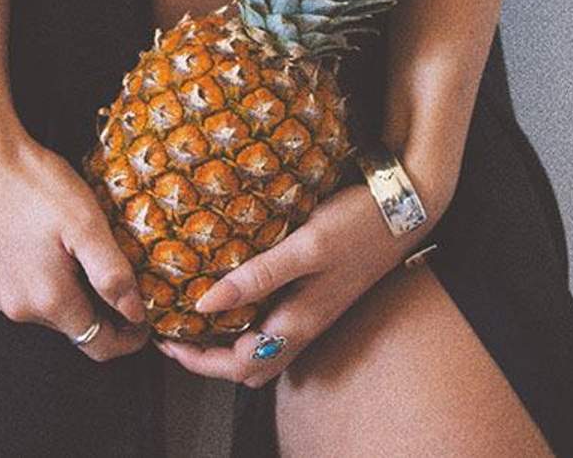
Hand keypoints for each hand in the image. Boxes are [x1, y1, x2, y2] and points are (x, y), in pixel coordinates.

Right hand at [0, 135, 150, 361]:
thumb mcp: (88, 226)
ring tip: (96, 254)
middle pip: (80, 330)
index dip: (130, 337)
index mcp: (48, 301)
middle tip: (129, 276)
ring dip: (84, 295)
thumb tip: (135, 313)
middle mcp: (22, 308)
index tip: (148, 315)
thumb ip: (113, 276)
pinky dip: (61, 283)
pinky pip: (39, 295)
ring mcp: (5, 294)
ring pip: (60, 312)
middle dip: (108, 312)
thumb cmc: (36, 185)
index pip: (99, 345)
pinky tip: (67, 249)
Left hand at [154, 160, 450, 386]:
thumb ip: (259, 276)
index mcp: (298, 322)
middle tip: (174, 333)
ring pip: (263, 350)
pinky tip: (233, 293)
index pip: (238, 365)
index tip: (166, 341)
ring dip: (228, 344)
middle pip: (248, 367)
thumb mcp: (307, 245)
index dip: (198, 361)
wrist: (406, 205)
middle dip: (209, 360)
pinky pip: (275, 326)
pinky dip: (247, 323)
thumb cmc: (358, 223)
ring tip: (196, 317)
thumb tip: (206, 304)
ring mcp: (313, 313)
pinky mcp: (317, 296)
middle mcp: (304, 326)